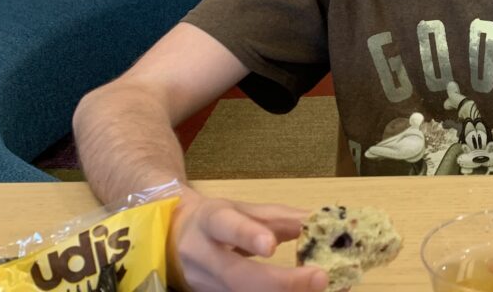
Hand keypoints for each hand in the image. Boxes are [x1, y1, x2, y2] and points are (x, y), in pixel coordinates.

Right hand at [167, 190, 328, 291]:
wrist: (172, 241)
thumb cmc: (216, 221)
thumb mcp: (243, 209)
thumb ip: (281, 217)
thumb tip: (320, 221)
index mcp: (211, 221)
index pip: (226, 226)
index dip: (247, 236)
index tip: (270, 245)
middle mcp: (205, 257)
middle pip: (238, 276)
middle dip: (281, 282)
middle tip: (320, 277)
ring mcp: (207, 286)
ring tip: (318, 290)